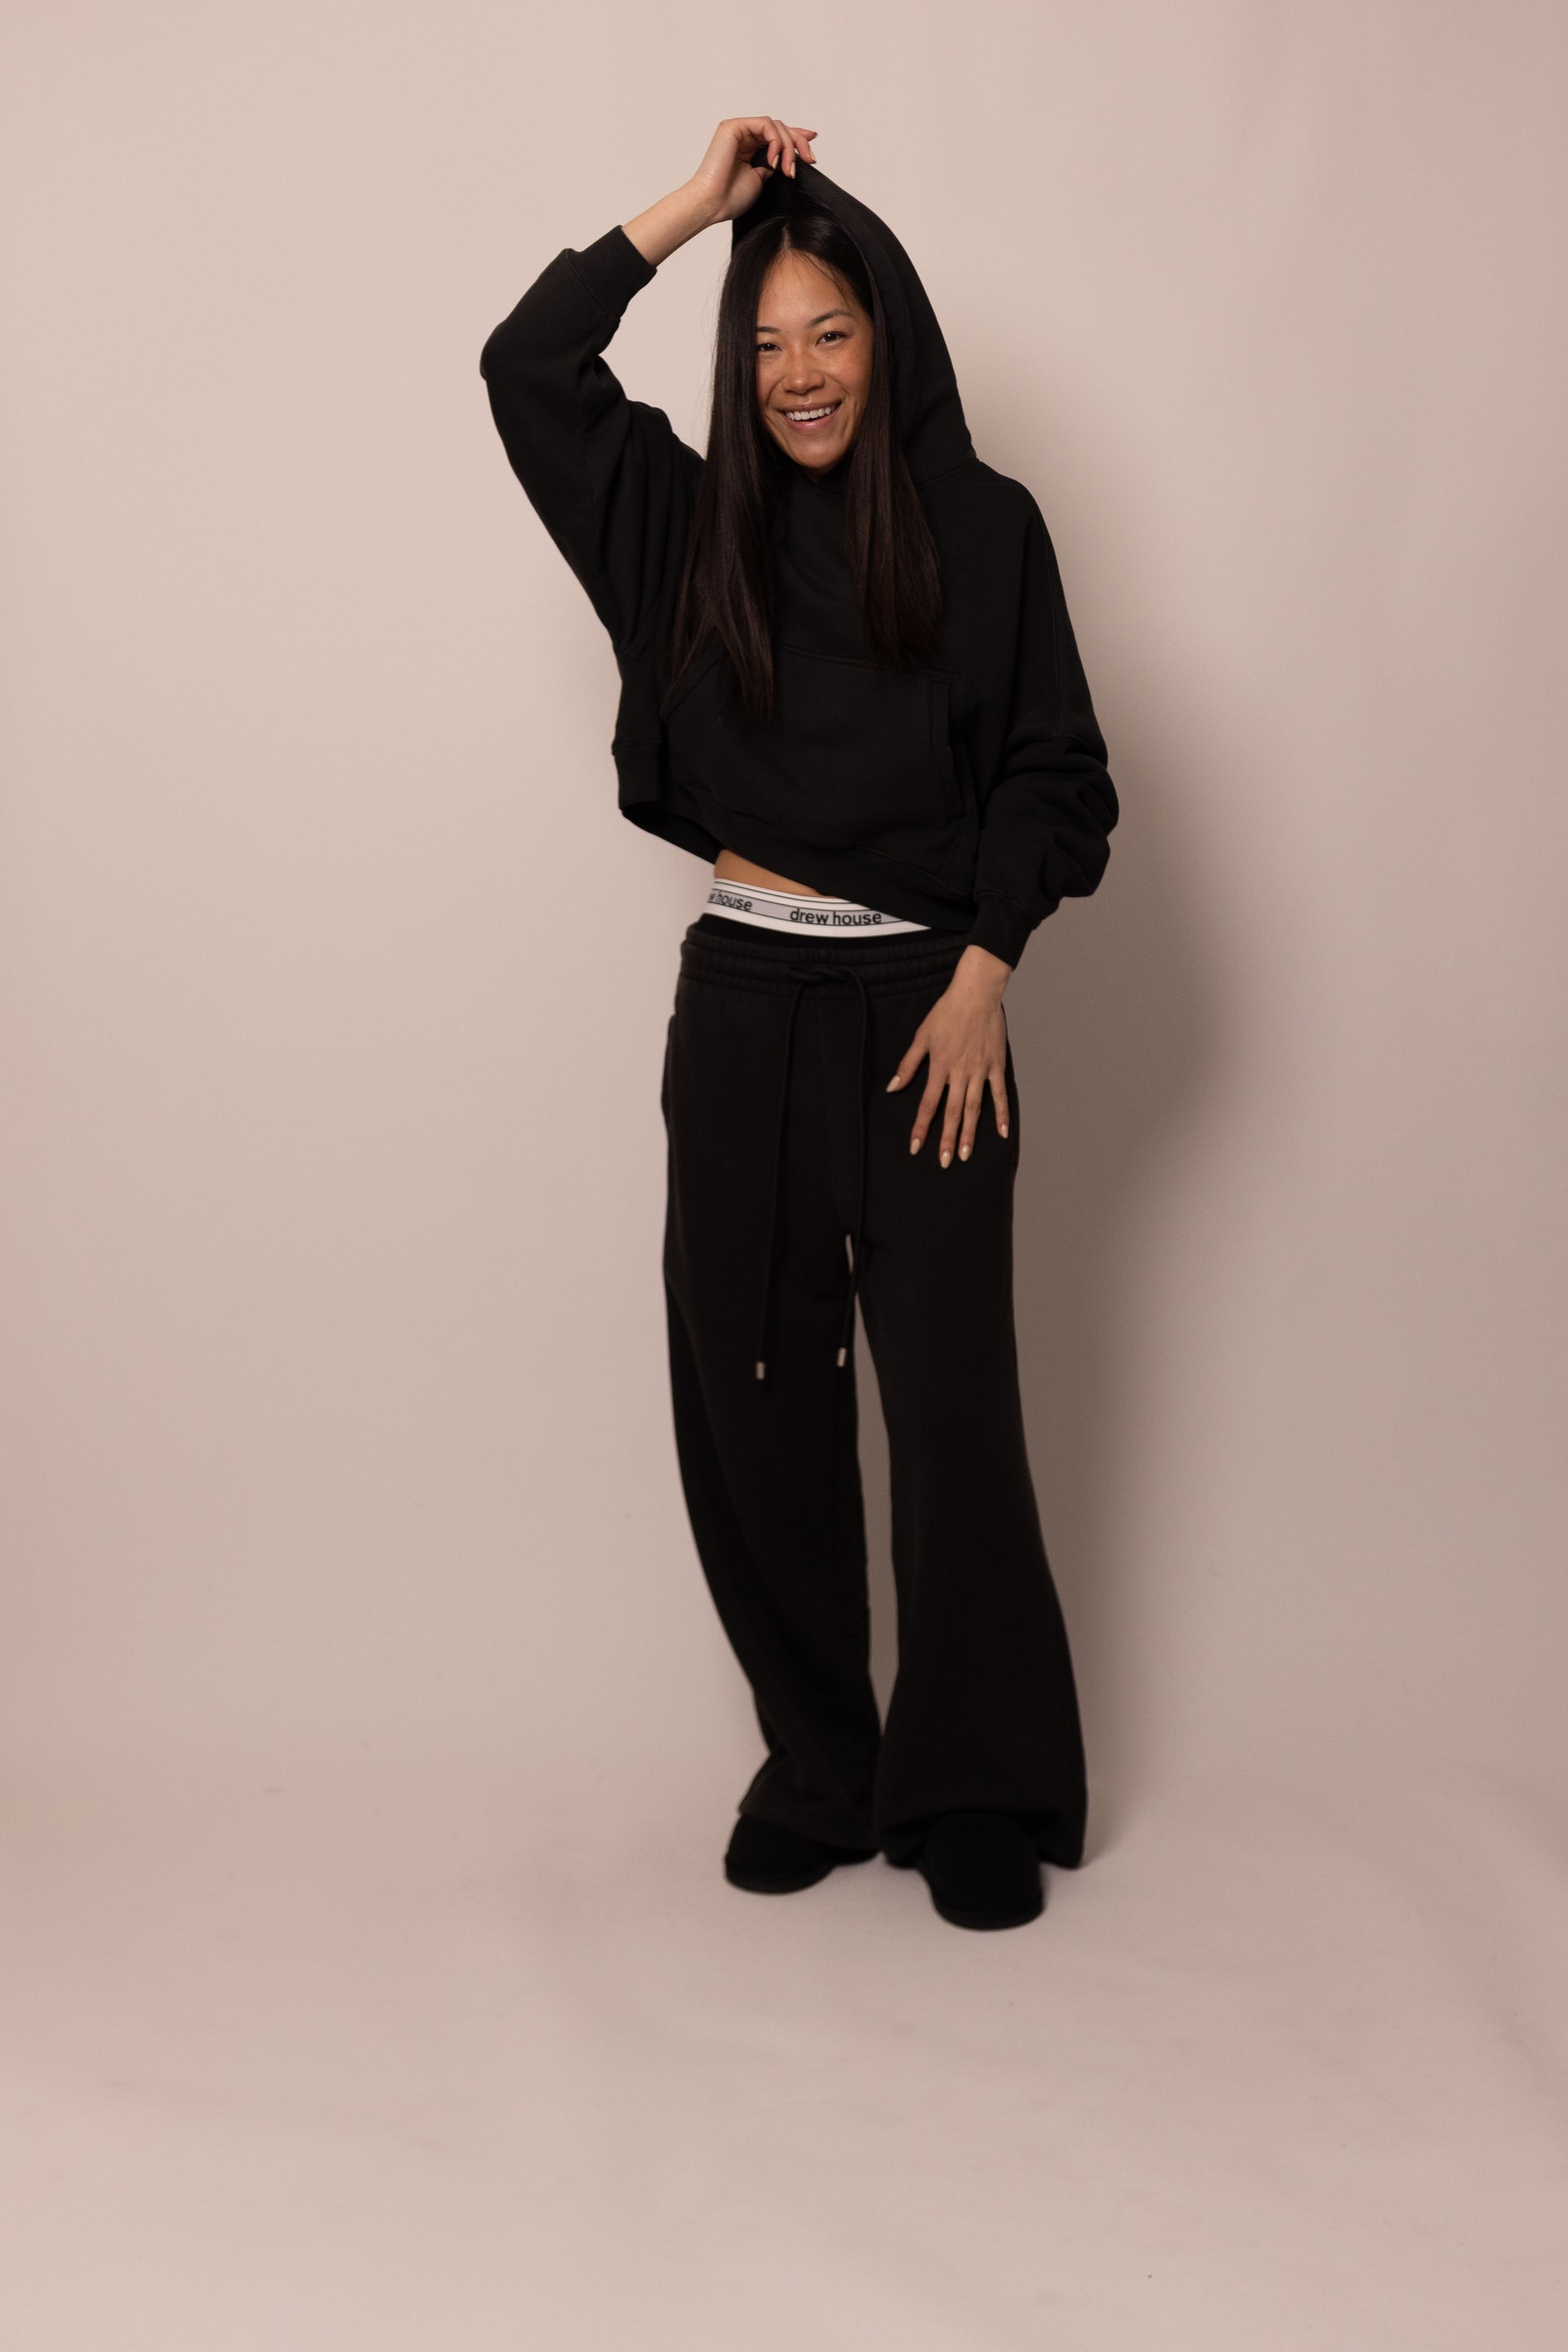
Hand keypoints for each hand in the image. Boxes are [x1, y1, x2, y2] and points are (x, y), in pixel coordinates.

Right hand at [691, 115, 817, 219]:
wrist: (711, 204)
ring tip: (788, 169)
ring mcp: (739, 130)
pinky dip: (775, 141)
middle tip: (809, 160)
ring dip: (788, 146)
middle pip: (780, 129)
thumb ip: (773, 166)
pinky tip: (774, 161)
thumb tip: (787, 159)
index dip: (798, 139)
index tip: (813, 152)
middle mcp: (744, 135)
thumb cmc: (731, 198)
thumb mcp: (761, 180)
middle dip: (799, 144)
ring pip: (776, 126)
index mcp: (750, 148)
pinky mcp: (734, 127)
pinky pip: (765, 124)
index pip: (778, 136)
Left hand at [886, 947, 1012, 1166]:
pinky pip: (999, 1094)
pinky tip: (1001, 1133)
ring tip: (967, 1155)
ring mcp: (979, 1071)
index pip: (927, 1104)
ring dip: (971, 1133)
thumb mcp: (921, 1036)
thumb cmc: (946, 1012)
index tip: (916, 1147)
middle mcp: (959, 1073)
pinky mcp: (996, 1066)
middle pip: (952, 1112)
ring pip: (974, 1108)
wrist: (976, 994)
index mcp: (939, 1067)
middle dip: (948, 1139)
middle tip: (945, 1162)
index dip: (921, 1127)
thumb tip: (894, 1087)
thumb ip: (908, 1064)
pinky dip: (1001, 1114)